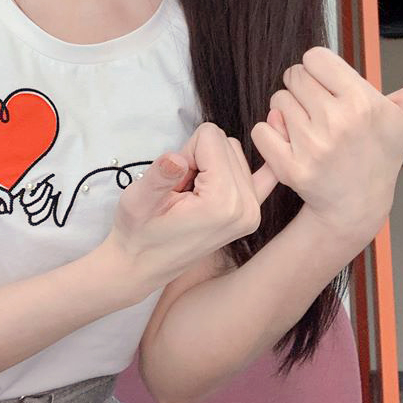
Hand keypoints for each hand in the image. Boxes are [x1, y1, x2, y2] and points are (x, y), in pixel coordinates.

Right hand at [106, 122, 279, 294]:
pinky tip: (231, 172)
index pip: (210, 136)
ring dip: (209, 164)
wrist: (142, 266)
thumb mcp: (137, 201)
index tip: (174, 180)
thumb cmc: (138, 232)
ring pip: (235, 153)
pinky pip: (266, 174)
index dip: (185, 152)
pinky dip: (248, 167)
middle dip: (199, 157)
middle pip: (226, 142)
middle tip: (180, 189)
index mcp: (222, 203)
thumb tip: (176, 159)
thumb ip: (159, 176)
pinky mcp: (252, 214)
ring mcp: (253, 212)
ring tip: (189, 194)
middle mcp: (246, 207)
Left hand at [251, 46, 402, 242]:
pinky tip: (294, 146)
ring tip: (313, 131)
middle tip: (324, 114)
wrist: (357, 205)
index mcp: (361, 102)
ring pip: (277, 101)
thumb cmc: (381, 153)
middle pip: (292, 76)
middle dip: (304, 90)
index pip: (313, 56)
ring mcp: (312, 147)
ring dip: (288, 112)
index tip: (333, 90)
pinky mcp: (289, 168)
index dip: (320, 71)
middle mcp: (337, 122)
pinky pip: (262, 129)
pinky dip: (271, 136)